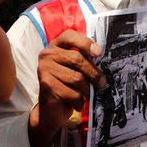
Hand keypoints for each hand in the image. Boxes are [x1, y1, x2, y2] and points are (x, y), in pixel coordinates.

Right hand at [30, 31, 104, 146]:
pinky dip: (79, 101)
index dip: (85, 43)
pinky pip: (72, 93)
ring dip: (87, 90)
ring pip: (76, 78)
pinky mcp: (45, 85)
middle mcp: (47, 54)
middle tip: (102, 83)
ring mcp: (44, 69)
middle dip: (93, 73)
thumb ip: (84, 59)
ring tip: (87, 95)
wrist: (51, 110)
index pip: (69, 36)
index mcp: (56, 46)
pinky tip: (78, 104)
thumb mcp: (75, 69)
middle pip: (77, 59)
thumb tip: (100, 56)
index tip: (99, 53)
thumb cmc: (67, 86)